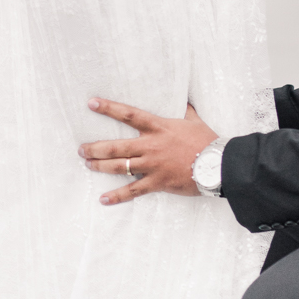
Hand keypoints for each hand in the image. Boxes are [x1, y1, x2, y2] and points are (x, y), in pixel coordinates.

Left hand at [78, 97, 217, 204]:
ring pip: (120, 166)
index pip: (129, 114)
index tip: (92, 103)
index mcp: (158, 127)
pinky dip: (117, 196)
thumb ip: (185, 110)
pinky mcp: (157, 183)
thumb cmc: (206, 140)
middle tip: (82, 149)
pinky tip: (103, 199)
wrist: (217, 164)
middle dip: (96, 147)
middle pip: (117, 145)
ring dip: (101, 166)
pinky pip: (133, 191)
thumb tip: (184, 99)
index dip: (109, 108)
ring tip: (88, 165)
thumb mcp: (194, 120)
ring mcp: (152, 165)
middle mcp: (151, 145)